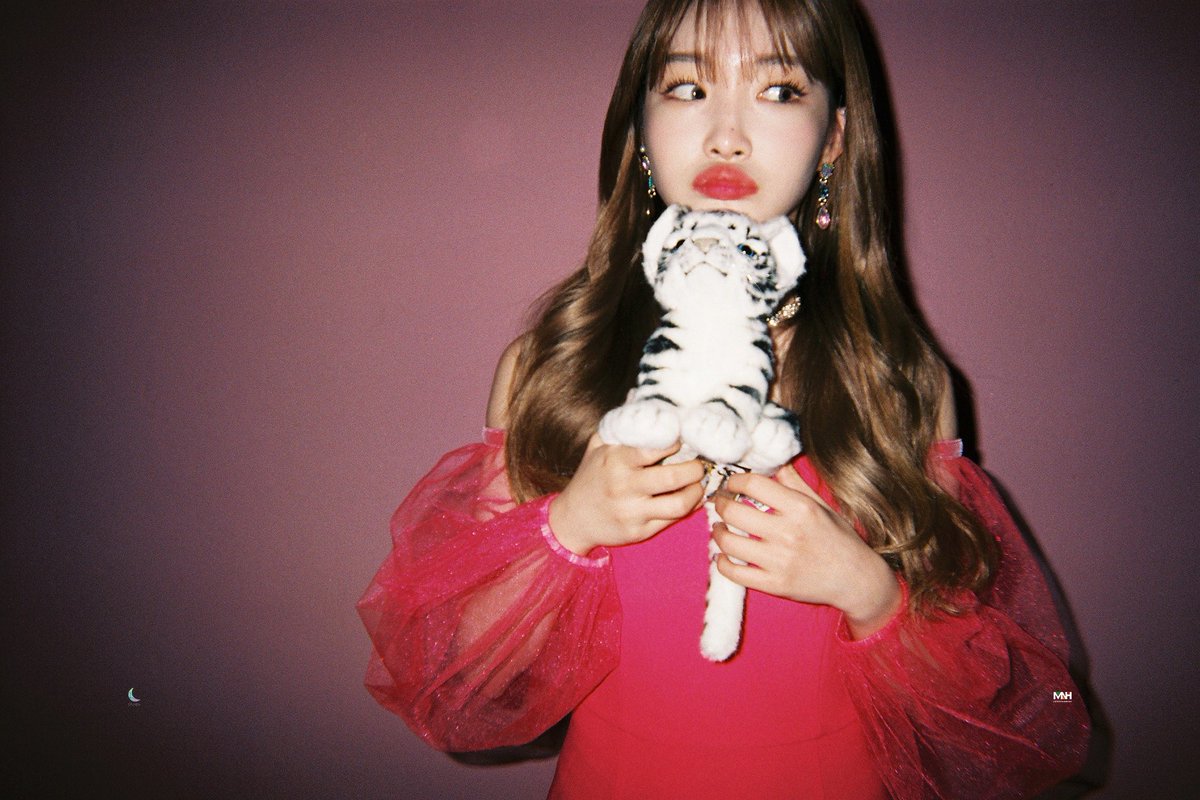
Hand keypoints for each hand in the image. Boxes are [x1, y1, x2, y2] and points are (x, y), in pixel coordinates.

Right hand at [549, 434, 704, 554]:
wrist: (572, 519)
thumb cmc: (590, 477)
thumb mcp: (597, 446)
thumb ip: (620, 424)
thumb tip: (638, 395)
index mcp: (615, 460)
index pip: (655, 446)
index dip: (677, 441)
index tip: (685, 439)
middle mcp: (624, 486)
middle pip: (674, 477)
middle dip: (695, 468)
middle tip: (700, 463)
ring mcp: (632, 511)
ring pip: (679, 504)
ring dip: (696, 491)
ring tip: (698, 483)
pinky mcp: (639, 532)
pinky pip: (673, 520)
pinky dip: (689, 507)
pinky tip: (692, 498)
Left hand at [711, 464, 901, 637]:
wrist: (856, 579)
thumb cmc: (839, 539)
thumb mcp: (821, 505)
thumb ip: (794, 483)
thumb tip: (773, 462)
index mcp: (800, 508)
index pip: (753, 484)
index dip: (734, 481)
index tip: (731, 484)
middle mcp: (788, 533)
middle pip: (733, 511)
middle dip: (720, 504)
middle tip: (720, 503)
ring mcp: (780, 561)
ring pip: (728, 541)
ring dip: (717, 532)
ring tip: (720, 528)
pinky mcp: (775, 585)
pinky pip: (734, 572)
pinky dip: (722, 562)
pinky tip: (724, 555)